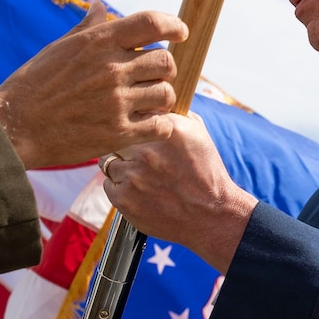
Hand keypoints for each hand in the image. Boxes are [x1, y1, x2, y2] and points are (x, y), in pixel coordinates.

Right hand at [0, 8, 186, 168]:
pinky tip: (146, 124)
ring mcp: (116, 101)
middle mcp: (111, 68)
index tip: (180, 33)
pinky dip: (159, 125)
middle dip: (164, 69)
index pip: (151, 23)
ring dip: (161, 98)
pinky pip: (160, 126)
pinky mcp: (117, 133)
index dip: (173, 25)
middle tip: (153, 77)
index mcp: (97, 42)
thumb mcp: (58, 49)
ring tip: (147, 103)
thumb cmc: (32, 85)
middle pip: (165, 61)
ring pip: (165, 94)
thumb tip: (100, 6)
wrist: (14, 128)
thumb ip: (87, 28)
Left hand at [103, 112, 257, 271]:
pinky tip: (138, 191)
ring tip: (139, 175)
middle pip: (114, 136)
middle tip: (134, 154)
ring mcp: (132, 175)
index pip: (132, 113)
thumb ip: (172, 115)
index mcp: (165, 129)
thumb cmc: (205, 173)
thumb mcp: (197, 134)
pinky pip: (109, 184)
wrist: (210, 214)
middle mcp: (146, 150)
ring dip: (120, 166)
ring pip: (108, 161)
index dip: (132, 124)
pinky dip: (119, 187)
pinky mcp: (123, 198)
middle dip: (121, 144)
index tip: (135, 131)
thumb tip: (152, 103)